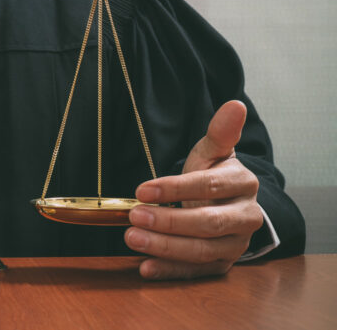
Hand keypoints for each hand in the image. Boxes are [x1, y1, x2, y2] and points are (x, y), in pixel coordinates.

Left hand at [125, 100, 263, 279]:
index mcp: (243, 184)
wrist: (227, 204)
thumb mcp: (214, 152)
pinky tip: (144, 268)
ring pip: (202, 250)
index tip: (142, 189)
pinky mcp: (222, 265)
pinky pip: (196, 272)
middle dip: (168, 221)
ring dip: (164, 247)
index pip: (209, 186)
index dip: (175, 188)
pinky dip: (169, 271)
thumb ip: (220, 132)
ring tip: (131, 238)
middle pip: (207, 223)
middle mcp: (246, 217)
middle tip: (133, 216)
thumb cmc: (214, 175)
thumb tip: (235, 105)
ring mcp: (236, 244)